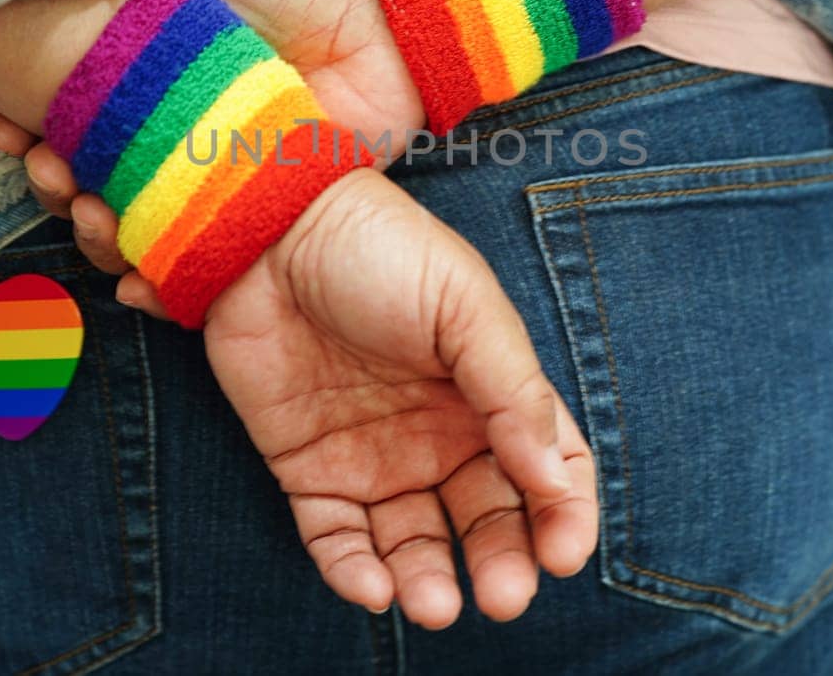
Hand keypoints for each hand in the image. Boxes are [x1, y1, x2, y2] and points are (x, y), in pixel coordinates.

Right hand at [0, 0, 425, 275]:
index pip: (71, 105)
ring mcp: (217, 167)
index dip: (28, 120)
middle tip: (45, 169)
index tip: (1, 127)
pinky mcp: (262, 206)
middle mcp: (176, 118)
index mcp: (150, 60)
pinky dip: (161, 275)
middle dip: (53, 178)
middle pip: (92, 169)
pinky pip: (203, 253)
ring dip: (96, 229)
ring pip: (137, 219)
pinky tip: (135, 277)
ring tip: (87, 212)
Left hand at [196, 168, 595, 626]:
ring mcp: (374, 456)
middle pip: (487, 520)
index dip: (565, 515)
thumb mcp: (465, 305)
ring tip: (431, 604)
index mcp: (490, 392)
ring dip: (429, 580)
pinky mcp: (308, 468)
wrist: (268, 228)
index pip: (548, 470)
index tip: (563, 554)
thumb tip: (554, 477)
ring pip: (415, 542)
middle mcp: (440, 433)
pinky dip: (354, 572)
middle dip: (502, 564)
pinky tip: (373, 588)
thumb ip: (512, 389)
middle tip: (503, 597)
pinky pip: (336, 537)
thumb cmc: (378, 250)